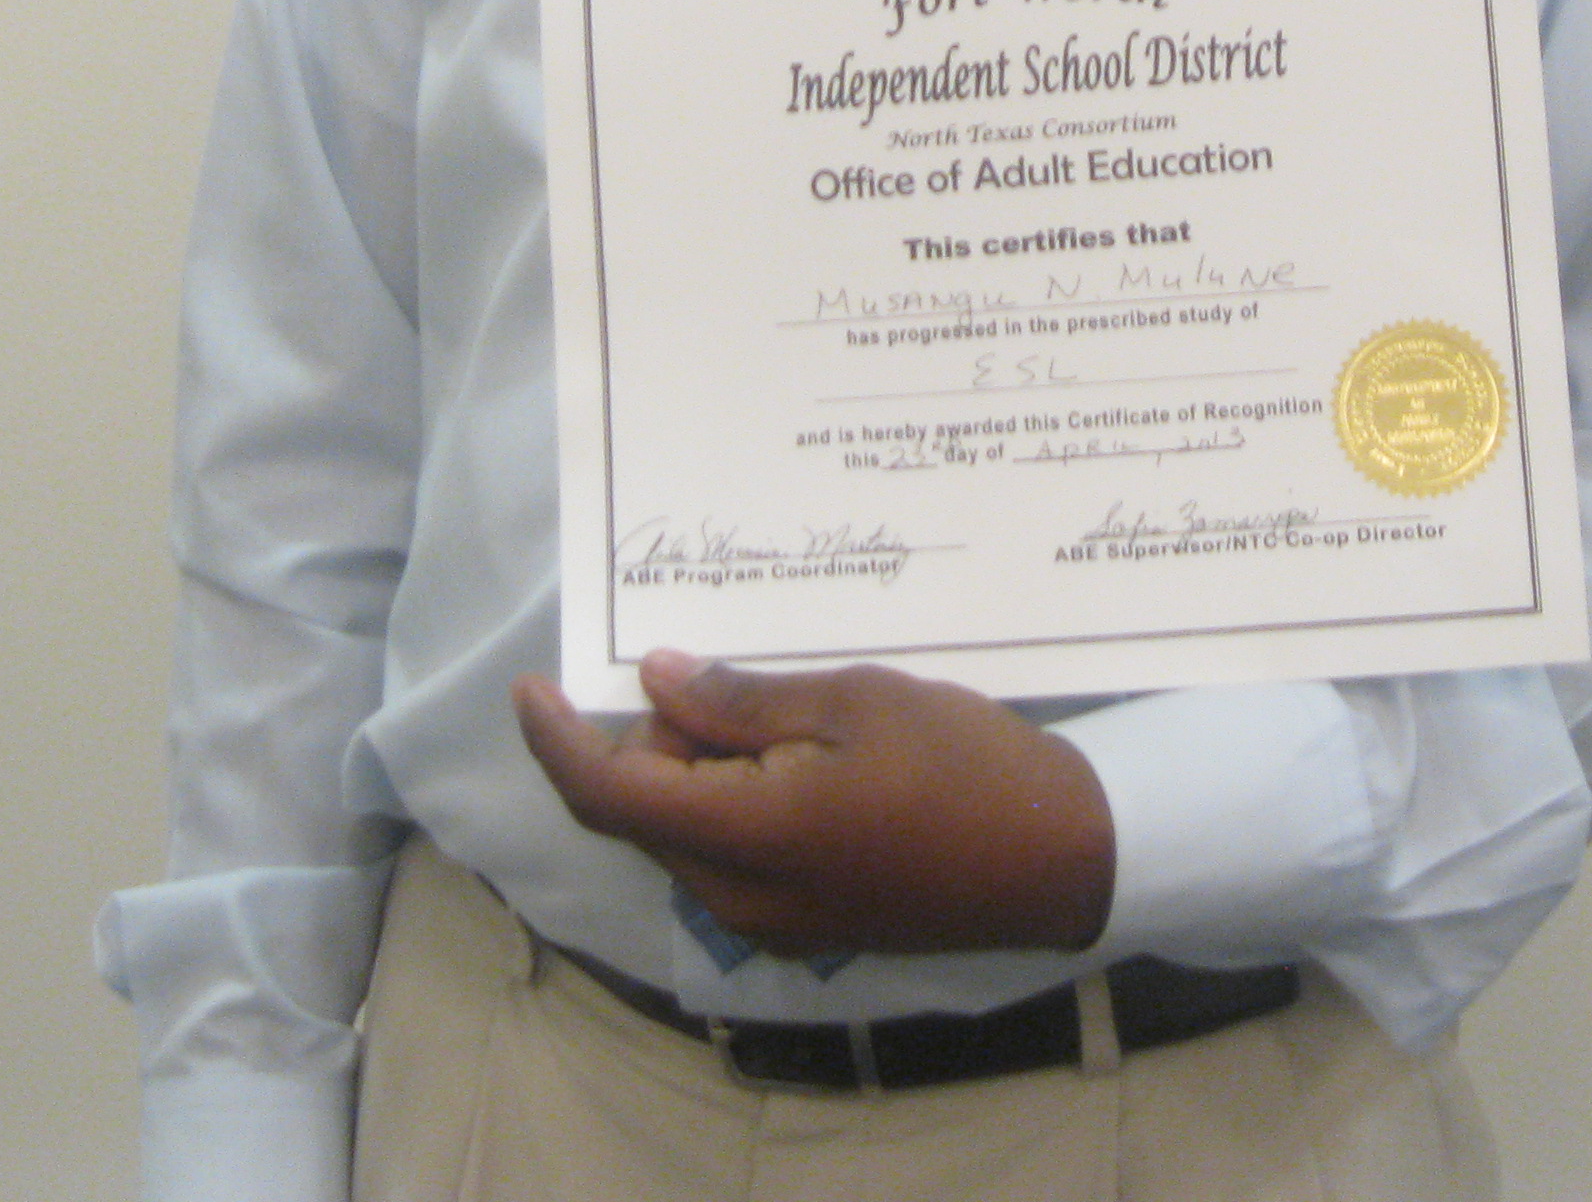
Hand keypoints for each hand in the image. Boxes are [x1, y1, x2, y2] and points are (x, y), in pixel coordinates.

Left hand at [513, 650, 1113, 960]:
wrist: (1063, 858)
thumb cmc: (962, 765)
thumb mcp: (854, 702)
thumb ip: (741, 701)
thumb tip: (656, 684)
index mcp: (743, 837)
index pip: (610, 794)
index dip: (556, 741)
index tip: (528, 686)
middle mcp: (740, 897)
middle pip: (646, 816)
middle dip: (643, 741)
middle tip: (688, 667)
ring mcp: (776, 921)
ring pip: (689, 837)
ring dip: (690, 771)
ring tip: (744, 696)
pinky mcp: (811, 923)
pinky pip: (733, 859)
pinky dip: (727, 801)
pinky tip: (777, 748)